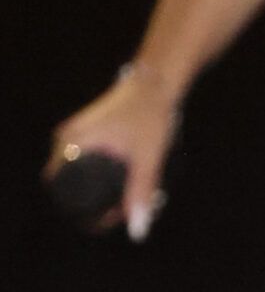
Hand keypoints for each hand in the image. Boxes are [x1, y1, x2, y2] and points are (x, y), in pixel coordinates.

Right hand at [47, 63, 180, 239]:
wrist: (159, 80)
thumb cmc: (152, 114)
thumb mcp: (148, 156)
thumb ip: (141, 192)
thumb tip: (137, 230)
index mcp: (70, 144)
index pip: (60, 190)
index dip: (82, 211)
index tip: (111, 216)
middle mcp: (66, 139)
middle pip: (71, 185)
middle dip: (96, 202)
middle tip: (127, 207)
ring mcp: (75, 134)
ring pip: (80, 174)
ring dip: (102, 188)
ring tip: (131, 194)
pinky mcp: (87, 132)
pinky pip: (87, 162)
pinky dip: (104, 174)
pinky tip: (127, 179)